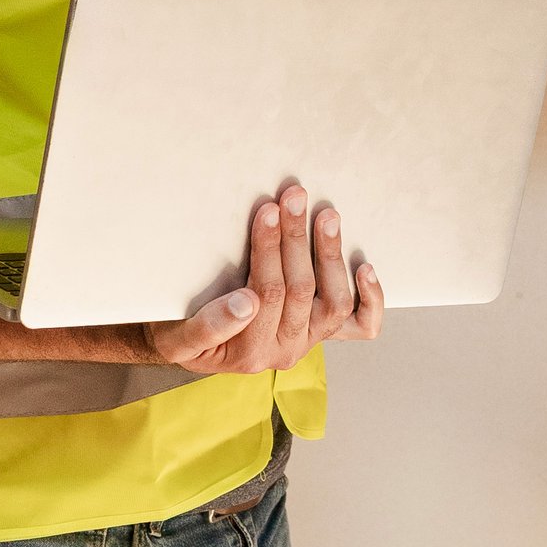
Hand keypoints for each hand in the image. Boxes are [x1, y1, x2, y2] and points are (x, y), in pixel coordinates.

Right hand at [146, 183, 384, 373]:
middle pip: (299, 290)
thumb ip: (208, 326)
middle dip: (295, 238)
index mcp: (247, 350)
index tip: (266, 211)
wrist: (188, 345)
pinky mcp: (323, 333)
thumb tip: (246, 303)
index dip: (268, 248)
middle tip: (292, 196)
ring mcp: (308, 342)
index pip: (264, 293)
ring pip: (332, 301)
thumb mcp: (178, 336)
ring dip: (329, 254)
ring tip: (324, 214)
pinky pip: (358, 324)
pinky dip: (369, 298)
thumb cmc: (180, 331)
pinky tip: (365, 266)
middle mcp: (283, 350)